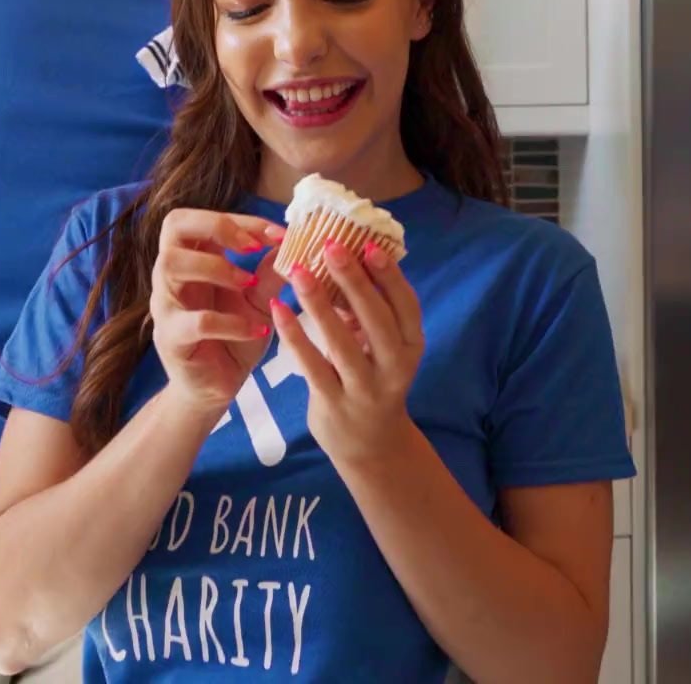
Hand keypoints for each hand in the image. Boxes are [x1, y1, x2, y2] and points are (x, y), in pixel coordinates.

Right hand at [149, 208, 287, 413]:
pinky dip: (230, 323)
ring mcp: (166, 305)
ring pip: (172, 264)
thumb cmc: (234, 335)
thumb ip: (271, 272)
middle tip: (252, 248)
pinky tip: (256, 329)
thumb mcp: (260, 300)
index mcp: (193, 258)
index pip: (205, 218)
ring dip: (217, 267)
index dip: (242, 219)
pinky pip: (195, 321)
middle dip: (216, 227)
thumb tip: (295, 241)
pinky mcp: (171, 338)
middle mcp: (172, 275)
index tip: (279, 234)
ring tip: (249, 284)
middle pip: (173, 226)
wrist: (215, 387)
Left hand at [270, 239, 423, 464]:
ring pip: (341, 342)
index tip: (369, 245)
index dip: (390, 275)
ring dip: (318, 303)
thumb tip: (348, 263)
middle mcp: (394, 368)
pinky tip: (279, 309)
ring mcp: (364, 389)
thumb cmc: (375, 381)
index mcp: (411, 347)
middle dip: (353, 280)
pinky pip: (312, 365)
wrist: (370, 446)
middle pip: (376, 319)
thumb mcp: (385, 350)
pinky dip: (294, 336)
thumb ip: (371, 315)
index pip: (406, 306)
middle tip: (330, 246)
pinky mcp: (334, 404)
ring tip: (298, 271)